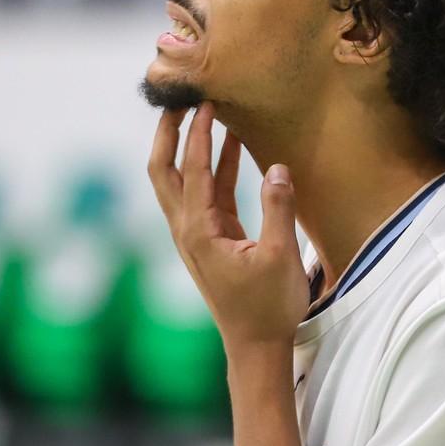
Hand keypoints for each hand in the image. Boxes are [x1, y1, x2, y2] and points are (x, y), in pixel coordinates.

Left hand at [148, 104, 308, 350]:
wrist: (256, 346)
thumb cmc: (268, 307)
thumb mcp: (280, 257)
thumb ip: (278, 209)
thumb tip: (278, 168)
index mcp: (198, 232)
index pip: (192, 171)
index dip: (197, 134)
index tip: (202, 101)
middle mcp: (187, 230)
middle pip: (163, 171)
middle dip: (168, 134)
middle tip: (177, 98)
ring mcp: (196, 233)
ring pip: (181, 180)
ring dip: (190, 146)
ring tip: (204, 110)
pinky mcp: (211, 237)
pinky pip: (208, 192)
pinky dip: (216, 166)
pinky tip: (234, 144)